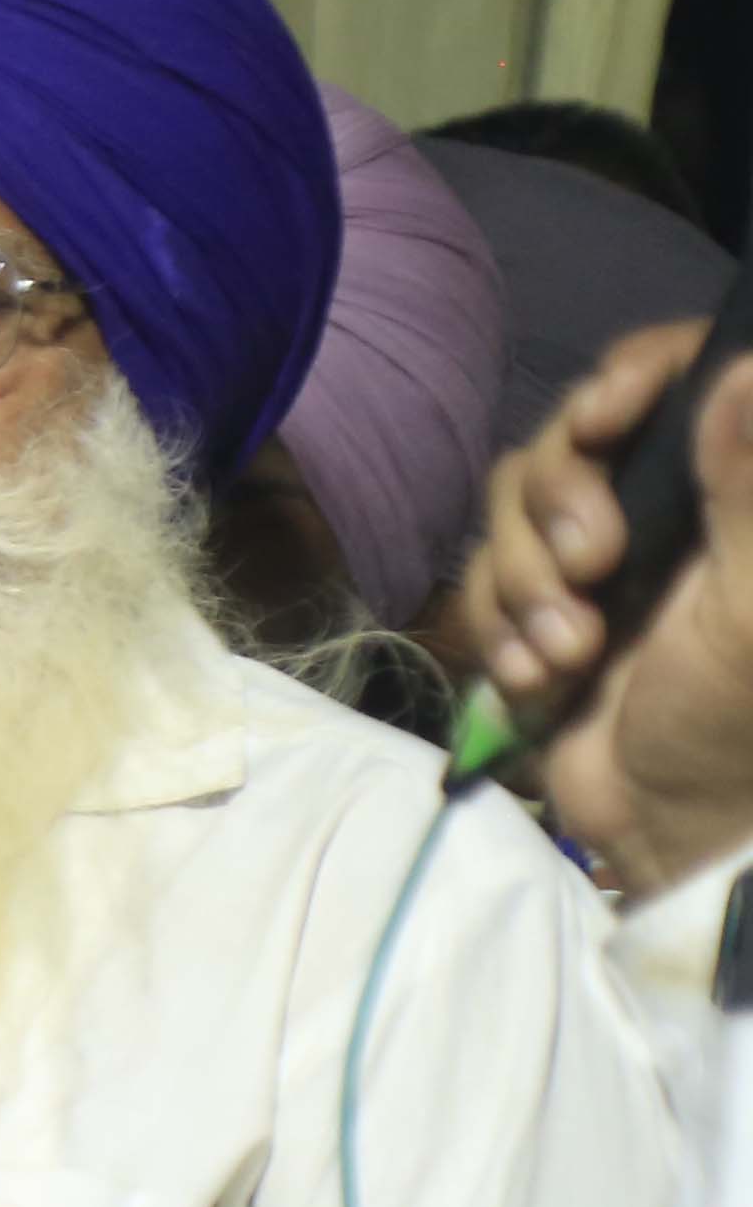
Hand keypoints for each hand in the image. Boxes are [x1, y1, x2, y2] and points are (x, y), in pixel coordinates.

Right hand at [458, 318, 752, 890]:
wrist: (670, 837)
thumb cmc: (735, 722)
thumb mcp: (748, 611)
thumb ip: (745, 491)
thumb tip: (740, 369)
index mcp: (726, 493)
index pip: (673, 378)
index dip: (626, 380)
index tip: (600, 420)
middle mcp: (664, 508)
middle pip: (569, 440)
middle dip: (557, 505)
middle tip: (592, 567)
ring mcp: (597, 561)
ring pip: (511, 513)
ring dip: (523, 586)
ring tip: (566, 654)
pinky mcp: (540, 614)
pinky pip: (480, 586)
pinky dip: (496, 634)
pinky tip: (536, 682)